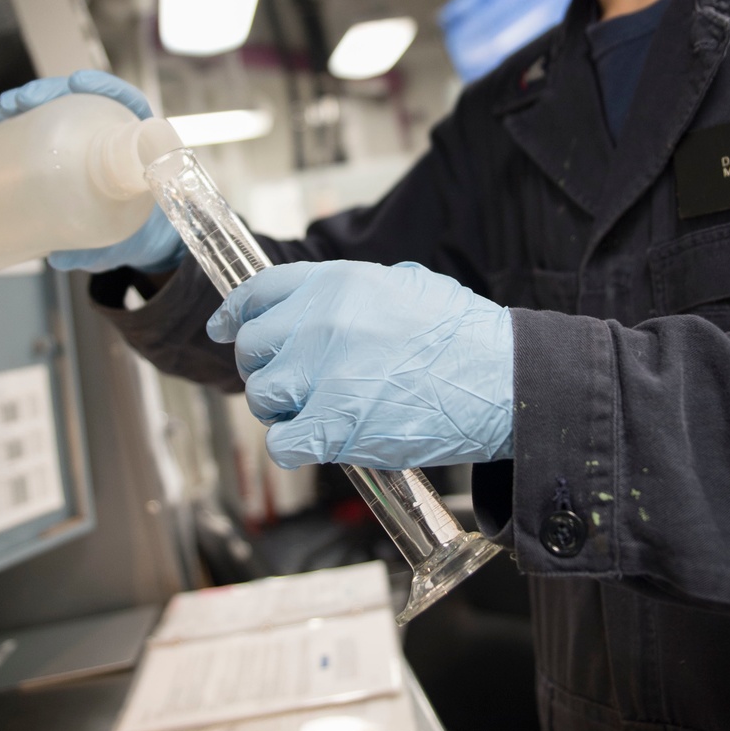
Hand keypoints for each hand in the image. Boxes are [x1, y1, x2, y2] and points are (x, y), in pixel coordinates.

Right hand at [0, 70, 184, 274]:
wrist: (140, 243)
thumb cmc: (141, 235)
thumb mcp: (123, 242)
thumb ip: (98, 251)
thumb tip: (60, 258)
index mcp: (144, 149)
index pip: (128, 104)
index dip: (105, 88)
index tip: (78, 84)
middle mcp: (120, 138)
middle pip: (88, 100)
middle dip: (53, 92)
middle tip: (22, 100)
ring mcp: (96, 142)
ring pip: (66, 109)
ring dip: (33, 100)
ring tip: (4, 108)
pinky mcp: (75, 152)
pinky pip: (54, 127)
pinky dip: (29, 118)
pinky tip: (3, 118)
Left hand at [206, 260, 513, 468]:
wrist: (503, 381)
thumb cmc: (465, 338)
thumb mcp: (409, 286)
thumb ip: (359, 290)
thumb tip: (328, 303)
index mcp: (338, 284)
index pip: (259, 293)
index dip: (236, 313)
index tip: (226, 328)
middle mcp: (322, 323)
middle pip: (253, 348)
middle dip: (266, 368)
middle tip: (291, 384)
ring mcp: (325, 374)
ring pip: (261, 395)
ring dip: (280, 409)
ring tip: (310, 414)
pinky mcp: (335, 426)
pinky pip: (281, 442)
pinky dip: (293, 446)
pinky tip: (316, 442)